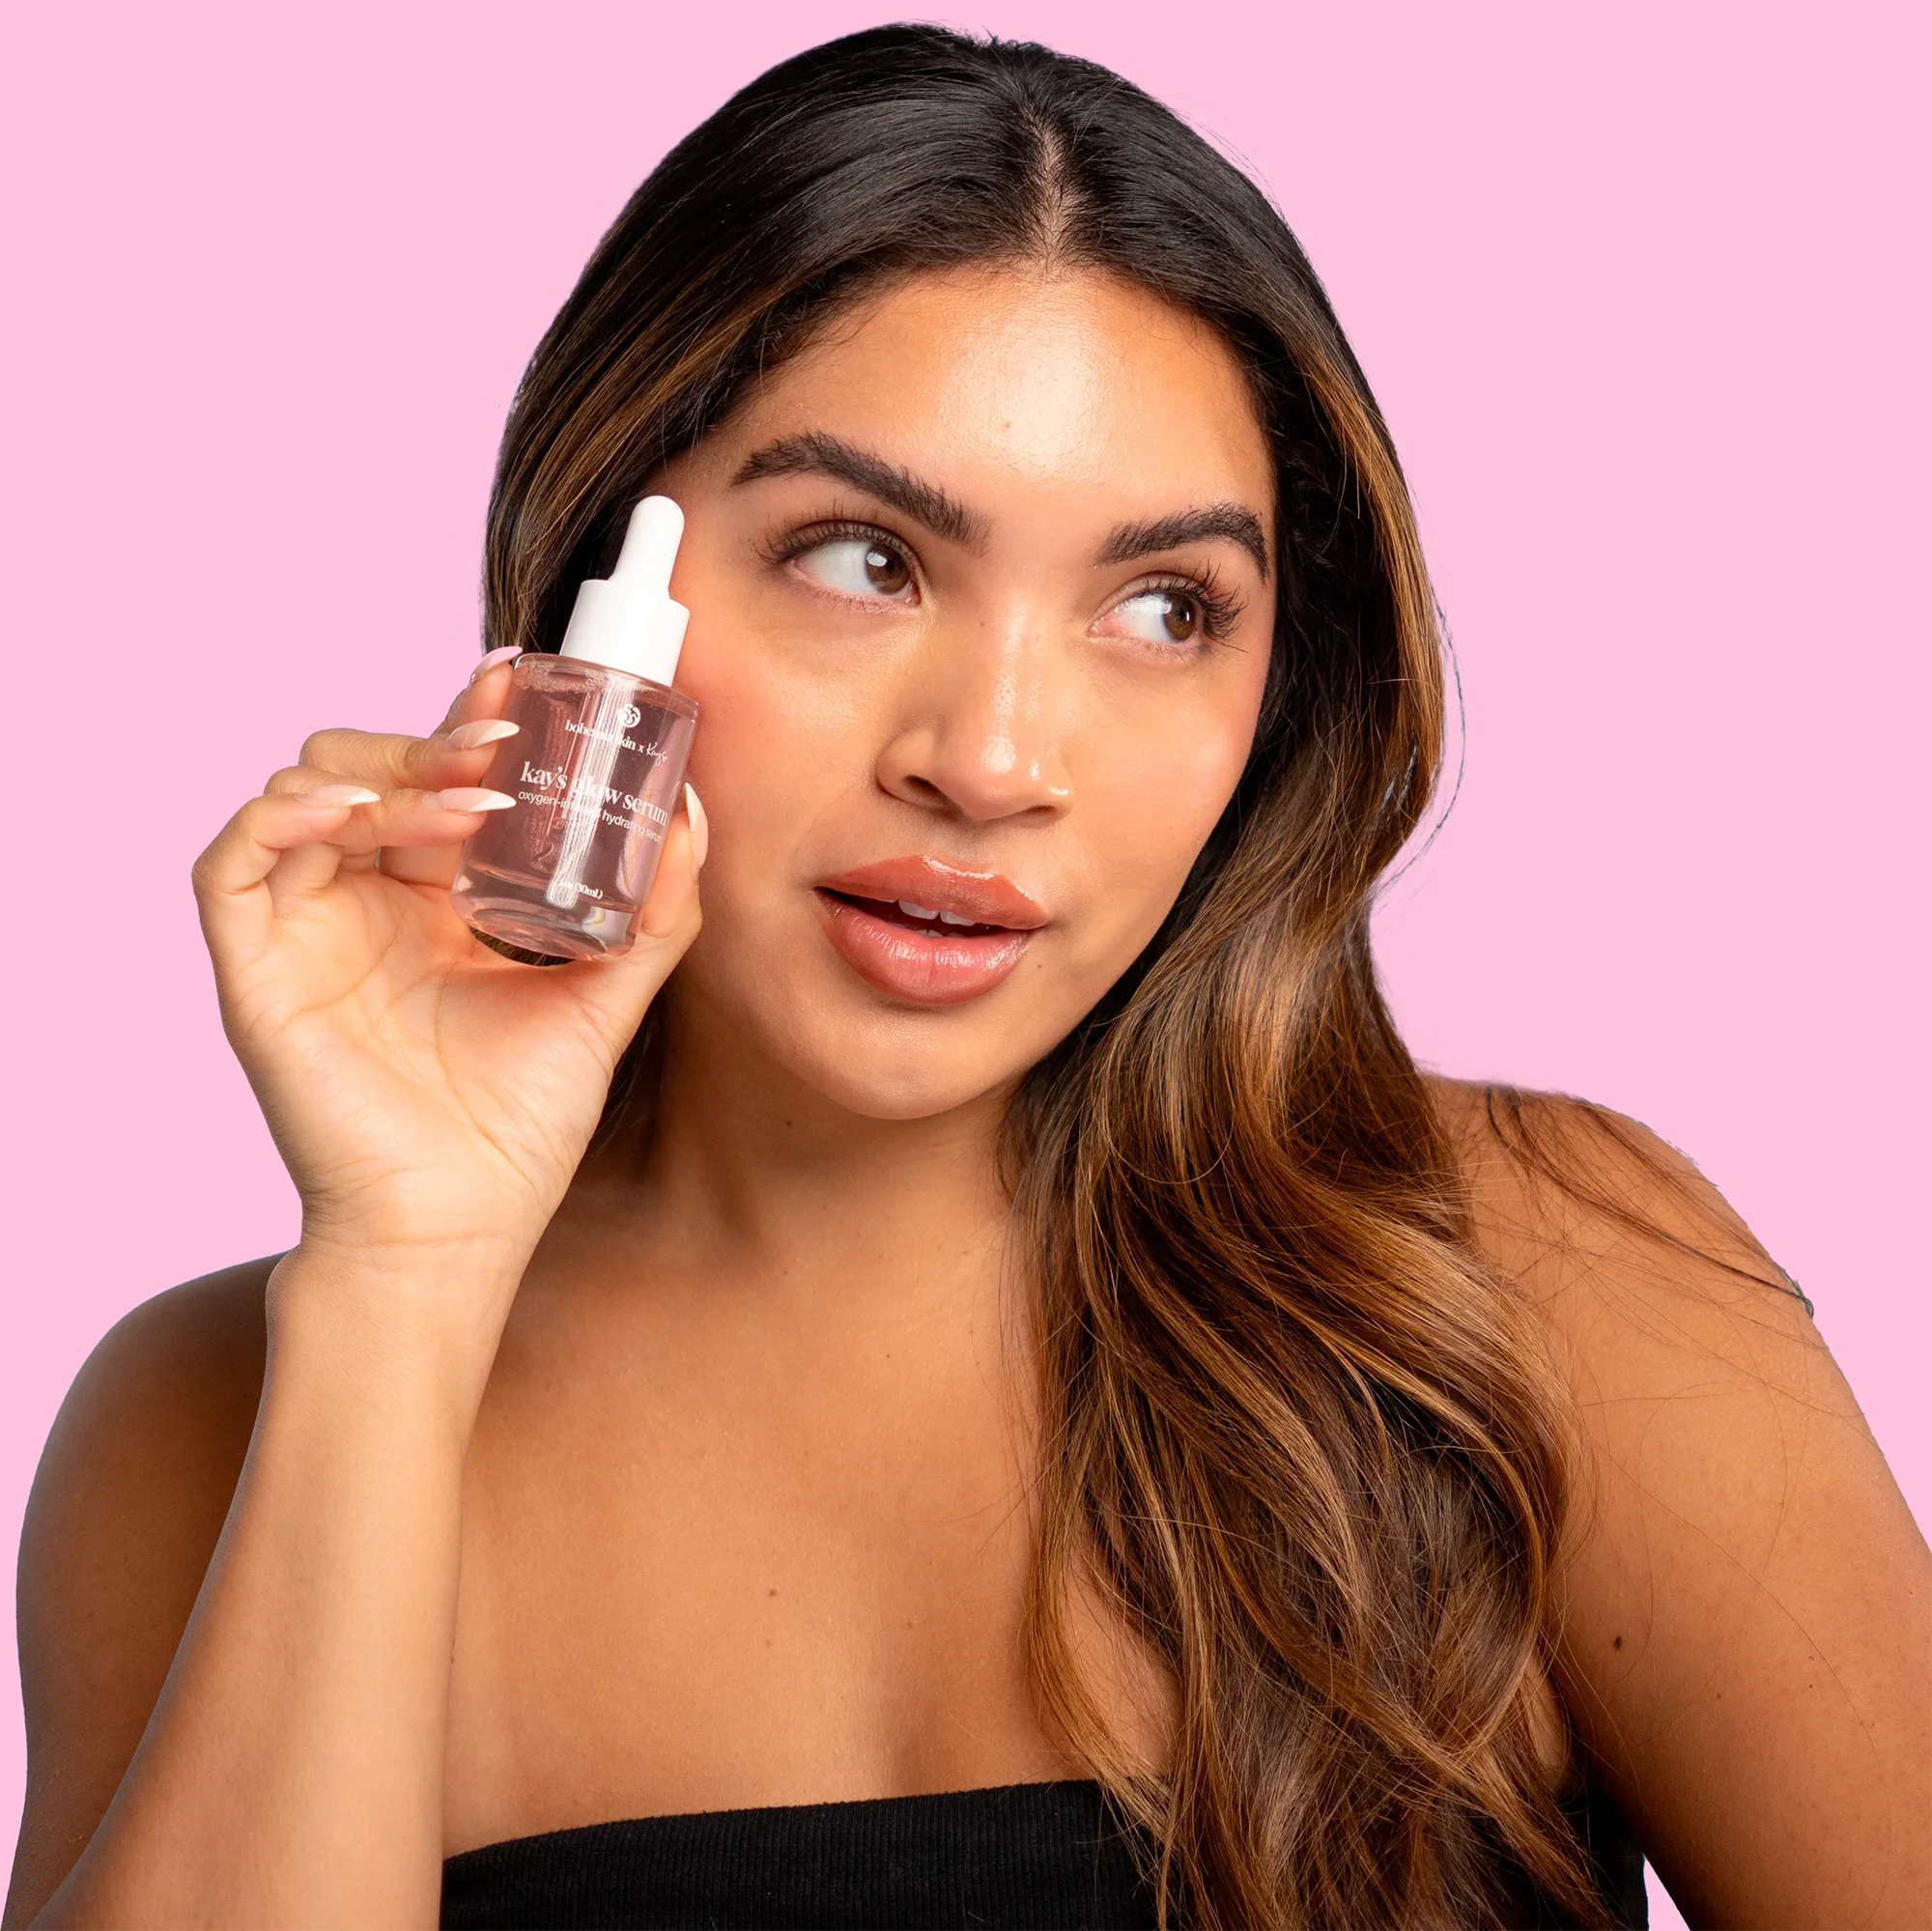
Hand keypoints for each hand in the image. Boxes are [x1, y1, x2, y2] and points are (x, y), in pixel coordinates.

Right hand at [193, 649, 702, 1307]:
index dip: (469, 721)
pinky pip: (232, 863)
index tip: (521, 678)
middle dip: (431, 744)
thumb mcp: (605, 1000)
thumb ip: (655, 916)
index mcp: (434, 902)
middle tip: (500, 747)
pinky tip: (355, 812)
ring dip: (381, 776)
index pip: (438, 781)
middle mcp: (364, 903)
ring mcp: (305, 930)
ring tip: (463, 799)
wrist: (459, 1227)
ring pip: (305, 795)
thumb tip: (692, 816)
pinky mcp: (256, 968)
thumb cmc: (519, 1127)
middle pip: (368, 768)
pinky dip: (280, 816)